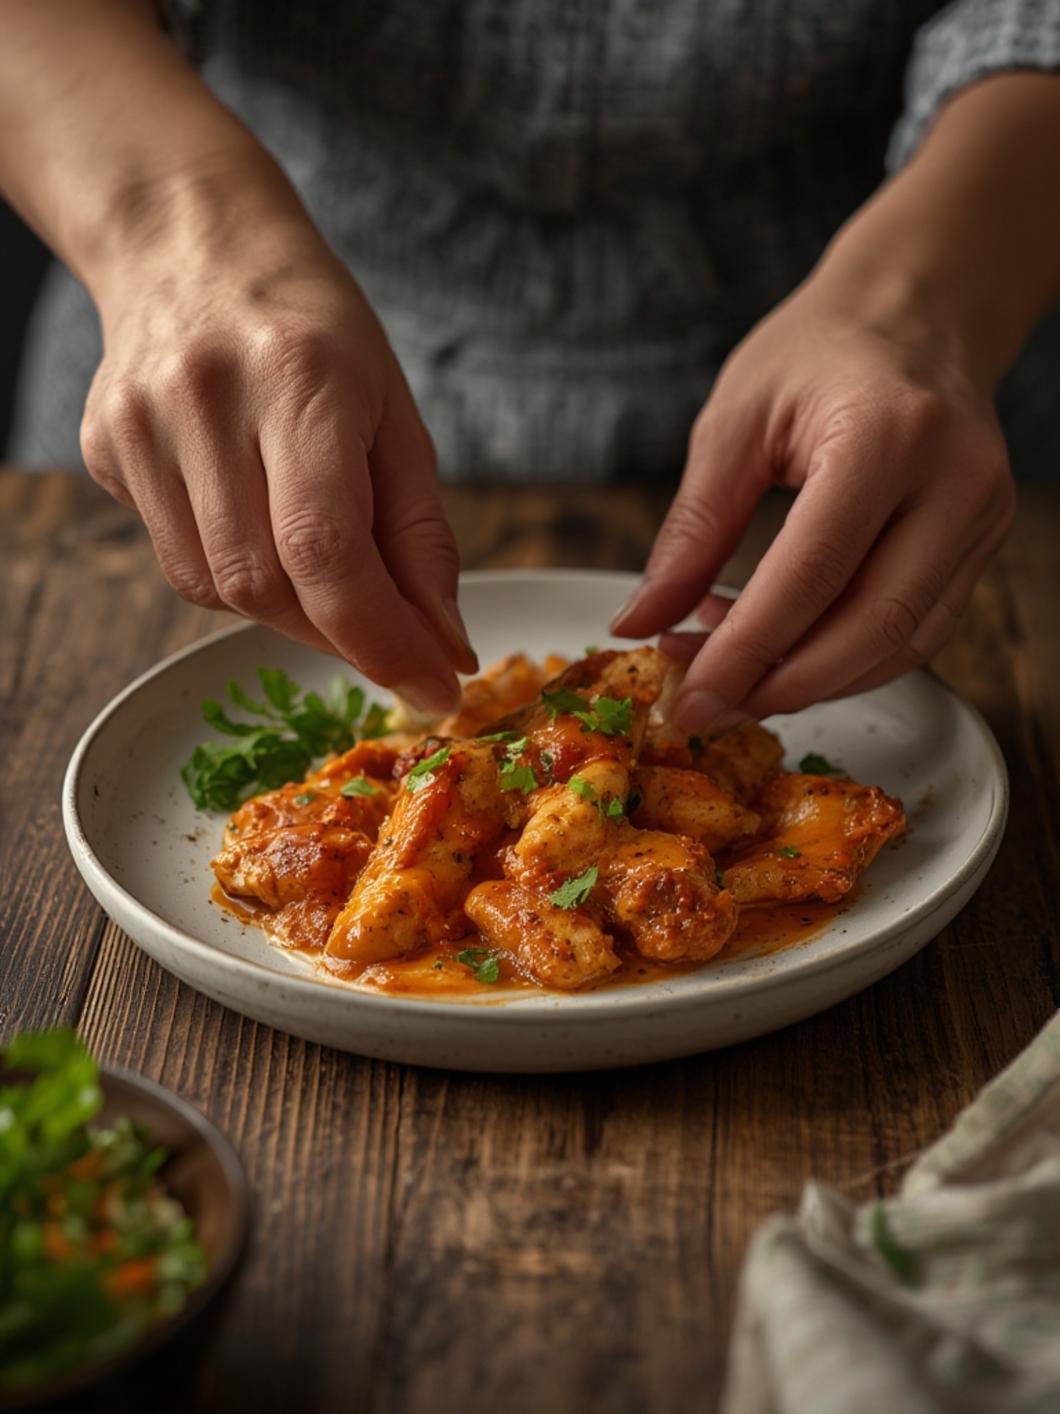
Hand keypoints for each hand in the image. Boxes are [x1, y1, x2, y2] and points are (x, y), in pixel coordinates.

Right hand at [80, 176, 474, 712]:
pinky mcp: (103, 448)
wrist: (192, 242)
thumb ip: (421, 537)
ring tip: (321, 566)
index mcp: (300, 375)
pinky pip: (177, 560)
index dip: (382, 641)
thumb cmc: (315, 329)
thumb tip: (442, 647)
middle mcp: (205, 398)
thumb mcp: (395, 415)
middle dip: (339, 633)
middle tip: (386, 636)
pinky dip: (235, 575)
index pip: (328, 552)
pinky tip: (255, 522)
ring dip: (287, 610)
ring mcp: (139, 425)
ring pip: (215, 588)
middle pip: (265, 583)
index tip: (432, 691)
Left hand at [610, 268, 1014, 729]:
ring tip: (730, 676)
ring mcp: (981, 517)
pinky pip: (917, 632)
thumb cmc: (820, 348)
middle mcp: (954, 482)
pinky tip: (781, 651)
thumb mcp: (734, 422)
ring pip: (901, 645)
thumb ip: (691, 532)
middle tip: (706, 708)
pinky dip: (845, 660)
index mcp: (887, 434)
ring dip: (811, 681)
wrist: (918, 305)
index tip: (690, 699)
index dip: (747, 652)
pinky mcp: (981, 543)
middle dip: (781, 686)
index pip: (813, 575)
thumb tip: (641, 623)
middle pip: (872, 628)